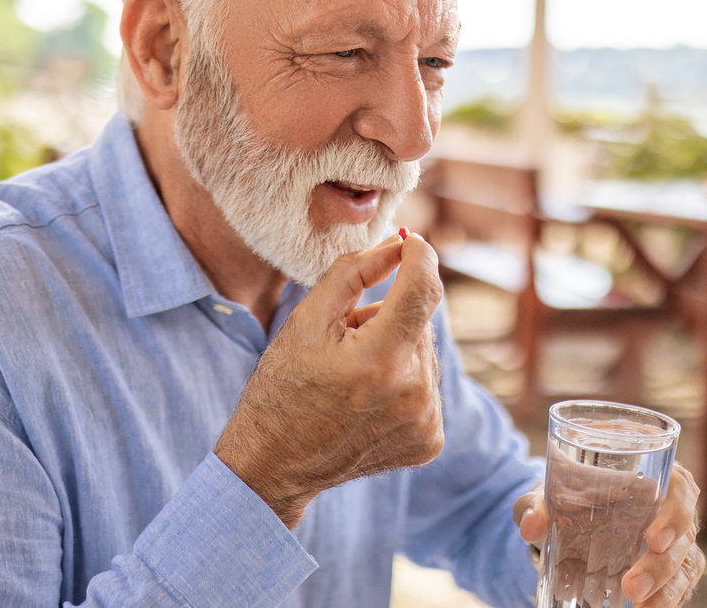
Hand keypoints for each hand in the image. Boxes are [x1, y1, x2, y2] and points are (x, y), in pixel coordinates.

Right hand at [214, 232, 444, 527]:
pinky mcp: (430, 440)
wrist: (276, 465)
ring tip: (353, 377)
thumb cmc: (284, 386)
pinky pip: (427, 387)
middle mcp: (413, 392)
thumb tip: (399, 243)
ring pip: (424, 353)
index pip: (424, 288)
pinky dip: (403, 383)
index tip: (410, 242)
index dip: (419, 256)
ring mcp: (425, 421)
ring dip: (396, 350)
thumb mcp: (306, 320)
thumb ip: (353, 272)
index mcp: (380, 359)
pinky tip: (368, 402)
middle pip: (420, 321)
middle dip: (388, 317)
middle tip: (345, 342)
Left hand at [513, 464, 704, 606]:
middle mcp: (669, 502)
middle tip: (633, 586)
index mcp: (650, 469)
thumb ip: (534, 504)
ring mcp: (672, 535)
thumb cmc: (564, 490)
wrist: (563, 512)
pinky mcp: (667, 562)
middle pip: (684, 532)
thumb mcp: (546, 492)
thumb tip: (531, 526)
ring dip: (667, 589)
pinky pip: (679, 583)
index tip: (653, 539)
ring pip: (686, 562)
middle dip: (661, 565)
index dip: (675, 513)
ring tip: (638, 606)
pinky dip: (665, 598)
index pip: (681, 487)